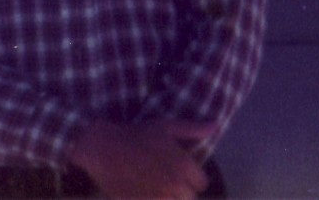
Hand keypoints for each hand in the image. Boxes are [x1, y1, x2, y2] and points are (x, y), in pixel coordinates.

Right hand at [67, 118, 214, 198]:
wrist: (102, 148)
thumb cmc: (134, 135)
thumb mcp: (164, 126)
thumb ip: (192, 129)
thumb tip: (216, 125)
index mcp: (184, 164)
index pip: (201, 183)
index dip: (191, 178)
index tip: (178, 173)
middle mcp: (176, 184)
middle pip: (189, 197)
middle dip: (180, 190)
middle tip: (163, 179)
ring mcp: (160, 197)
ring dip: (168, 197)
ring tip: (154, 187)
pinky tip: (145, 193)